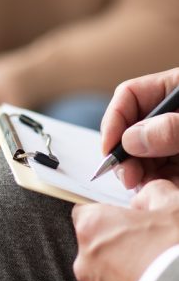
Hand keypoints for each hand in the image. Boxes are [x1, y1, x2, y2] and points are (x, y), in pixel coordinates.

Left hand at [72, 179, 178, 280]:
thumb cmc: (175, 255)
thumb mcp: (174, 206)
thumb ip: (154, 194)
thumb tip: (149, 198)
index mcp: (93, 228)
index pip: (87, 213)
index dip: (110, 215)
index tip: (128, 220)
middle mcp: (86, 261)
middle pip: (97, 247)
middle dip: (120, 246)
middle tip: (150, 247)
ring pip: (107, 277)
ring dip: (125, 274)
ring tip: (156, 273)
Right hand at [100, 68, 178, 189]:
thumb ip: (171, 127)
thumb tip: (130, 141)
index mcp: (174, 89)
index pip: (129, 96)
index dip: (113, 121)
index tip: (109, 149)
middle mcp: (171, 115)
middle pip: (131, 130)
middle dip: (124, 155)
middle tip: (127, 176)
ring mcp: (176, 140)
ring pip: (143, 156)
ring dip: (138, 174)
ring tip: (143, 187)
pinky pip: (162, 174)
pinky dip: (156, 184)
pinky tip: (158, 192)